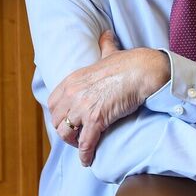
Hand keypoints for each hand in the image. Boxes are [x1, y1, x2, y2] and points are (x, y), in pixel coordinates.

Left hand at [48, 30, 169, 165]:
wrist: (143, 71)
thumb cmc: (129, 62)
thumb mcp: (110, 52)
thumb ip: (104, 46)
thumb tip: (106, 35)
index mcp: (73, 79)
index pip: (53, 103)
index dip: (59, 115)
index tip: (68, 121)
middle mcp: (73, 93)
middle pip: (57, 120)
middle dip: (65, 131)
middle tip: (76, 137)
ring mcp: (83, 107)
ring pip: (65, 133)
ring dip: (72, 143)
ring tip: (82, 148)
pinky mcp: (96, 119)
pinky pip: (84, 143)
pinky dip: (85, 155)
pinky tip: (88, 160)